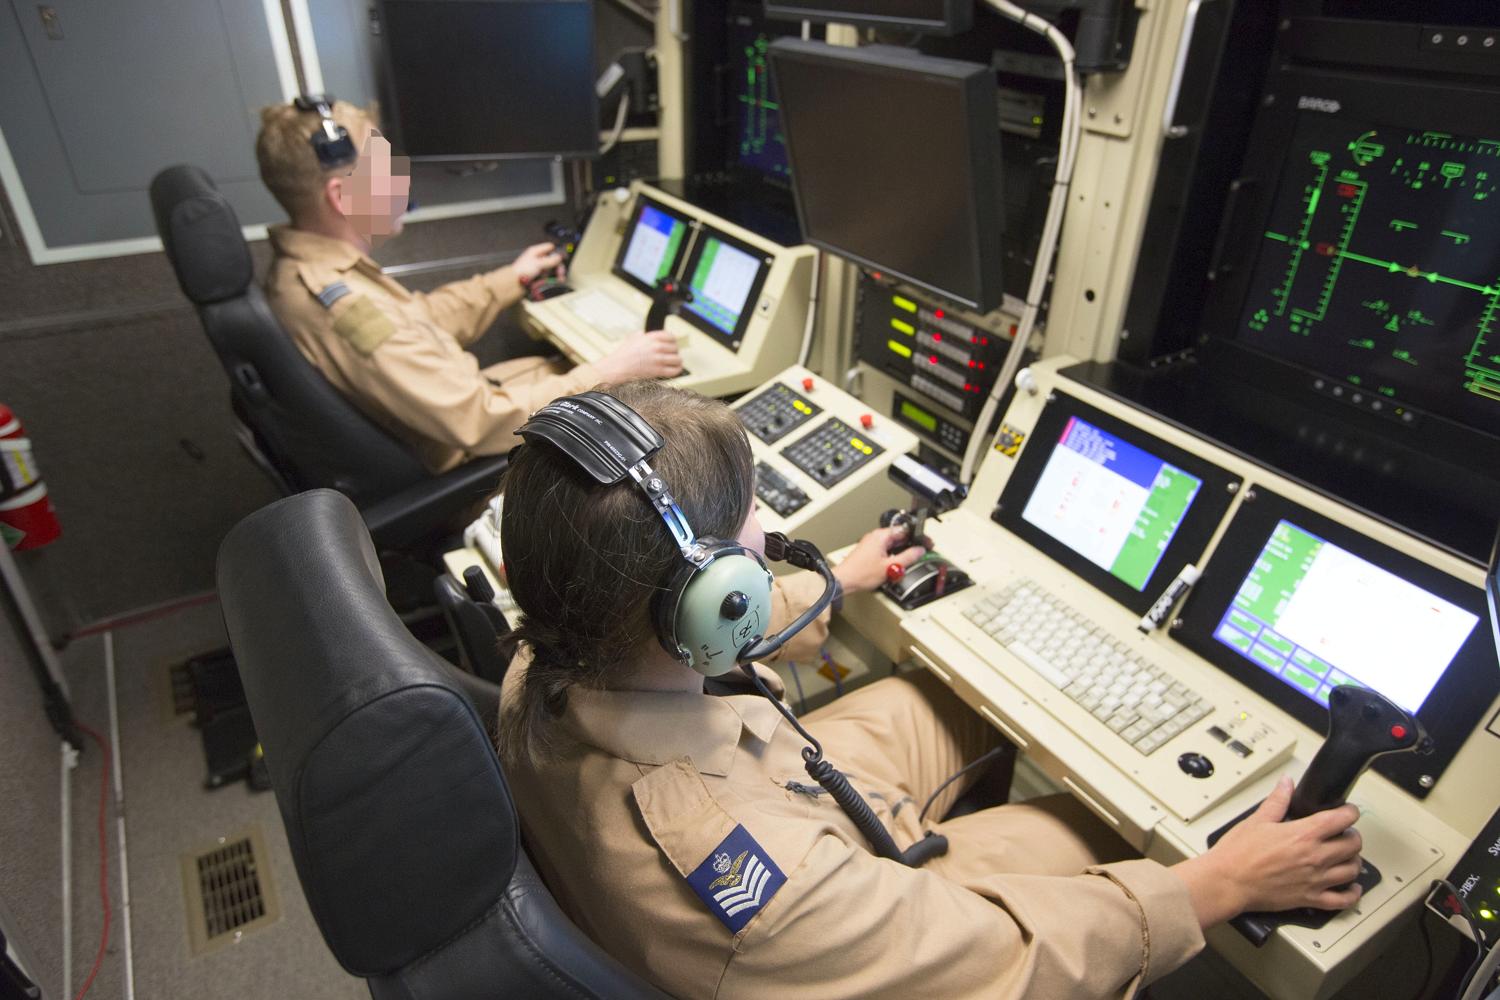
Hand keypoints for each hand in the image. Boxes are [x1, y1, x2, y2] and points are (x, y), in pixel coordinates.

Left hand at [513, 242, 564, 284]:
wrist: (515, 284)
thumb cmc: (522, 271)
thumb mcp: (538, 263)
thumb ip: (550, 260)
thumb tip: (559, 257)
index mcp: (536, 252)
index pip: (549, 247)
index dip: (557, 251)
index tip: (563, 257)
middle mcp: (538, 259)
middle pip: (553, 259)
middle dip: (558, 265)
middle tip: (560, 271)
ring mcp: (539, 268)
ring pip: (552, 268)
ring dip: (557, 273)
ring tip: (560, 278)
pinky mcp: (539, 276)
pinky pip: (549, 276)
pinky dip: (553, 278)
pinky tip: (556, 281)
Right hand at [594, 330, 682, 382]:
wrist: (618, 367)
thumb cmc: (623, 354)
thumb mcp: (632, 338)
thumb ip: (641, 335)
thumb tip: (643, 334)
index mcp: (651, 337)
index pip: (671, 336)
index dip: (672, 341)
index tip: (671, 344)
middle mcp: (657, 347)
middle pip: (675, 348)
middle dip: (673, 351)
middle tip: (669, 355)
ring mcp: (658, 359)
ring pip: (677, 359)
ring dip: (676, 361)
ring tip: (673, 362)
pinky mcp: (658, 371)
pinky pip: (675, 370)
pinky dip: (677, 370)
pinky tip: (675, 369)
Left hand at [832, 526, 925, 594]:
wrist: (844, 581)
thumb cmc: (861, 574)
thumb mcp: (890, 567)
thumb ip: (908, 557)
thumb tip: (919, 551)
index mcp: (881, 536)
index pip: (905, 530)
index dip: (918, 537)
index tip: (927, 543)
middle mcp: (875, 537)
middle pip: (899, 537)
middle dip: (911, 545)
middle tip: (922, 552)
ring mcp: (872, 544)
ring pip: (893, 544)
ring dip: (902, 551)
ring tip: (909, 561)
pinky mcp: (869, 551)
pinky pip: (886, 550)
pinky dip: (894, 555)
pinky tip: (896, 565)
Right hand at [1173, 776, 1363, 927]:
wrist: (1228, 882)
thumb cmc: (1238, 854)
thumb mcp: (1257, 820)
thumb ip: (1277, 801)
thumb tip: (1286, 784)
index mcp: (1303, 835)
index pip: (1341, 819)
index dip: (1350, 812)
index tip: (1348, 811)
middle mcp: (1315, 857)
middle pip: (1353, 845)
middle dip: (1353, 836)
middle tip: (1345, 833)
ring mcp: (1316, 880)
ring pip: (1352, 870)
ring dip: (1354, 861)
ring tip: (1347, 856)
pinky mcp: (1310, 899)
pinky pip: (1343, 900)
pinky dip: (1352, 894)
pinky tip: (1352, 887)